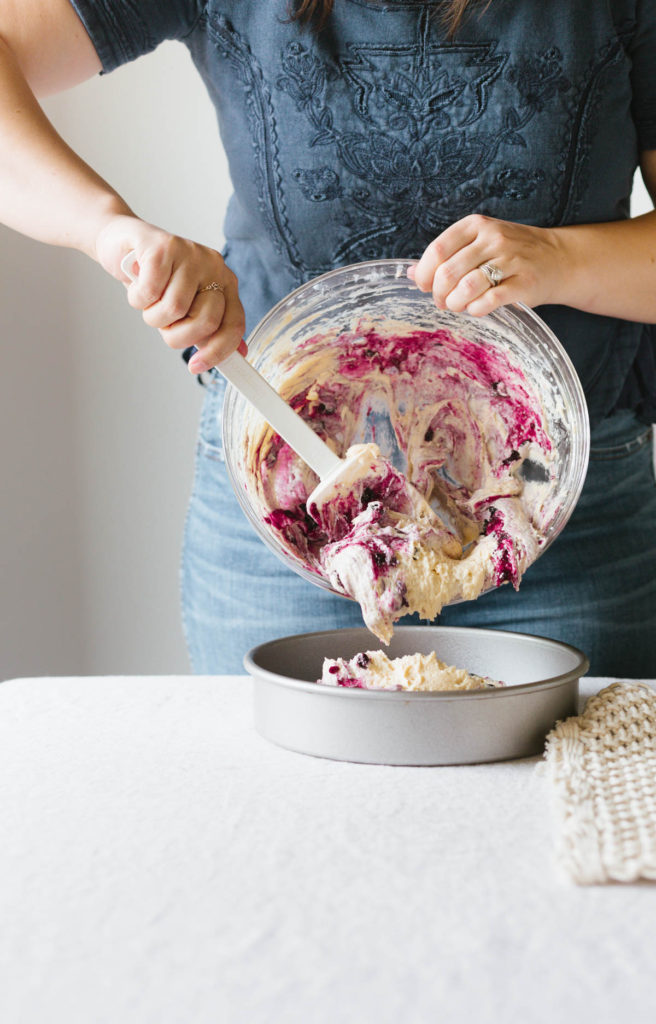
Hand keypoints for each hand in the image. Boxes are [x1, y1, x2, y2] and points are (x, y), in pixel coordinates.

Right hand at [95, 215, 245, 372]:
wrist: (121, 242)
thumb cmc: (155, 279)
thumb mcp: (186, 307)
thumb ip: (209, 327)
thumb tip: (239, 354)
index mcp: (225, 282)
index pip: (233, 325)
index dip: (216, 352)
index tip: (195, 367)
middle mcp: (213, 266)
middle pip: (205, 322)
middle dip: (176, 334)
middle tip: (163, 322)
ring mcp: (190, 253)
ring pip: (174, 309)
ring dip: (152, 315)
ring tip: (148, 299)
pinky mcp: (162, 247)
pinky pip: (150, 293)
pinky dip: (137, 298)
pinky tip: (137, 284)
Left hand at [408, 214, 562, 315]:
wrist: (559, 259)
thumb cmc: (512, 253)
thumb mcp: (479, 243)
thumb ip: (447, 255)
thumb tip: (410, 273)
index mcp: (476, 226)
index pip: (437, 249)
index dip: (424, 274)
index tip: (424, 286)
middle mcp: (493, 239)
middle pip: (448, 272)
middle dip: (438, 294)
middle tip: (443, 301)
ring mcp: (510, 260)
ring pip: (466, 288)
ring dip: (455, 304)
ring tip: (458, 305)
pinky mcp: (523, 283)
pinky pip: (488, 302)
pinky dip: (475, 310)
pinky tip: (476, 308)